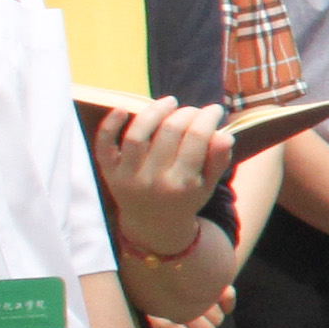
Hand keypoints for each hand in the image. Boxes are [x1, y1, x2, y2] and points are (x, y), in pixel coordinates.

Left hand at [84, 95, 231, 264]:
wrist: (153, 225)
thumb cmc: (185, 200)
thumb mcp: (208, 185)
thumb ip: (218, 160)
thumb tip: (224, 134)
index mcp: (183, 184)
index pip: (197, 138)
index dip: (207, 117)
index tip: (214, 109)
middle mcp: (154, 180)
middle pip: (170, 132)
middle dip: (187, 113)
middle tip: (194, 110)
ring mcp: (128, 176)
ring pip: (138, 134)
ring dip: (155, 111)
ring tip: (169, 102)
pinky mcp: (109, 173)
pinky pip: (104, 145)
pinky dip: (110, 125)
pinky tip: (123, 108)